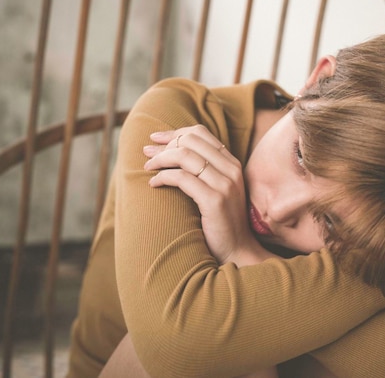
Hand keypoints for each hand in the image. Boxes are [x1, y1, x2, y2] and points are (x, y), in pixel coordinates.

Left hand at [143, 125, 274, 265]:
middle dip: (165, 144)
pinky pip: (182, 178)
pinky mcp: (214, 200)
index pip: (201, 133)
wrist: (238, 251)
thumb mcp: (218, 190)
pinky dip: (163, 177)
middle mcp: (231, 170)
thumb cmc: (221, 222)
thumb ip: (205, 171)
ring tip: (147, 167)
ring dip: (160, 159)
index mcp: (232, 164)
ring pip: (185, 156)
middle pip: (191, 140)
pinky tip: (153, 184)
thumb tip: (173, 152)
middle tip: (147, 153)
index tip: (156, 138)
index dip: (174, 132)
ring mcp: (224, 184)